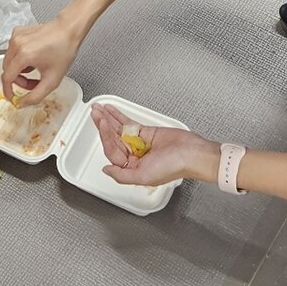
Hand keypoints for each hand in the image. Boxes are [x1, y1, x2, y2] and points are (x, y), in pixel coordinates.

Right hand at [0, 15, 81, 106]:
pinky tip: (33, 59)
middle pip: (7, 70)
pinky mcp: (17, 32)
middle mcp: (16, 44)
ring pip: (9, 61)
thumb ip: (35, 96)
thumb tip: (21, 103)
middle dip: (18, 80)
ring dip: (19, 70)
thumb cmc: (63, 50)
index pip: (7, 78)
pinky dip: (20, 58)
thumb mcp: (52, 80)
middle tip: (32, 84)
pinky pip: (13, 51)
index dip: (8, 91)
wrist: (68, 30)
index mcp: (24, 55)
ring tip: (35, 71)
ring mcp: (16, 36)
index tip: (11, 97)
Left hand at [92, 103, 218, 186]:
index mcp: (132, 169)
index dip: (105, 137)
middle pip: (113, 139)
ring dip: (107, 119)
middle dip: (102, 125)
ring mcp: (138, 143)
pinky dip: (118, 116)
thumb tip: (106, 171)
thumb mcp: (143, 176)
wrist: (191, 152)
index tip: (101, 124)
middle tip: (95, 112)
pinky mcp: (145, 132)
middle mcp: (133, 156)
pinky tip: (110, 110)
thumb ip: (122, 176)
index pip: (112, 151)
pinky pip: (128, 124)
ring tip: (98, 108)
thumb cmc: (173, 167)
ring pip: (118, 130)